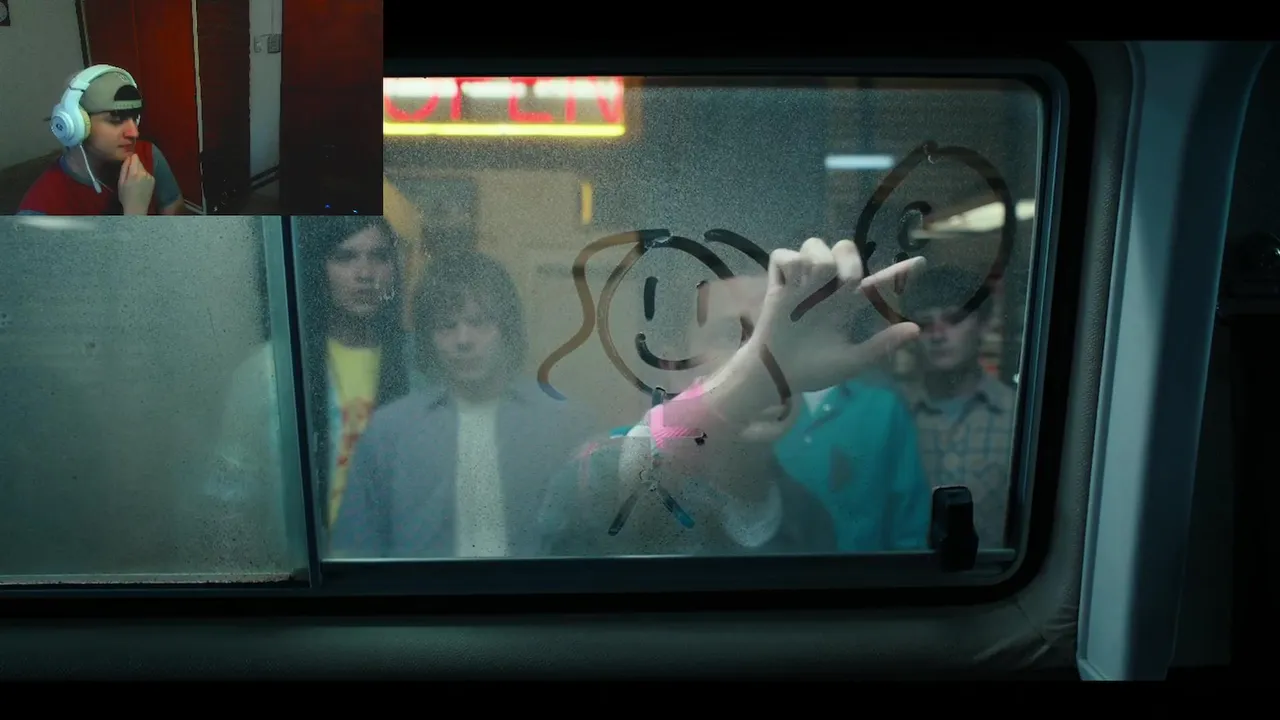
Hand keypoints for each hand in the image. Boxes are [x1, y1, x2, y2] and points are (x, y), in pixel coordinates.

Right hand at [118, 154, 154, 214]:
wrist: (137, 208)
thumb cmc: (125, 196)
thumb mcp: (121, 181)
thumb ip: (124, 168)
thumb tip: (128, 158)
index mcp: (135, 172)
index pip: (135, 157)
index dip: (130, 159)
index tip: (127, 164)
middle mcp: (145, 173)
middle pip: (139, 162)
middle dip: (134, 165)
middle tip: (129, 175)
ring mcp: (150, 176)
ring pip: (143, 168)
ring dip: (138, 171)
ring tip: (134, 181)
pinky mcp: (153, 180)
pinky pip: (146, 174)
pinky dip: (143, 176)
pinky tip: (140, 184)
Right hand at [697, 238, 923, 429]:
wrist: (778, 376)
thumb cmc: (813, 371)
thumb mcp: (852, 362)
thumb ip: (882, 345)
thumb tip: (916, 329)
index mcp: (849, 304)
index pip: (879, 283)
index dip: (901, 273)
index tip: (921, 263)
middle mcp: (829, 287)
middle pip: (844, 247)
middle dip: (848, 259)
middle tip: (846, 283)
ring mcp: (803, 282)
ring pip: (815, 245)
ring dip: (817, 261)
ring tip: (811, 287)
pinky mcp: (778, 283)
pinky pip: (784, 255)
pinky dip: (789, 264)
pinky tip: (791, 285)